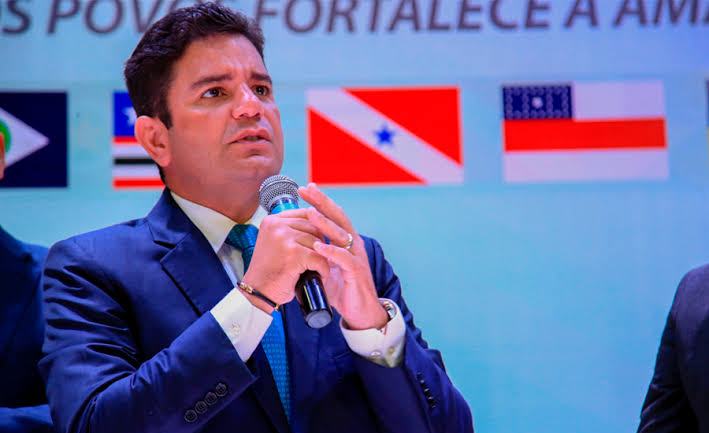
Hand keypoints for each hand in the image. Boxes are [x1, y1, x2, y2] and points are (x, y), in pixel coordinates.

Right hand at [242, 208, 330, 312]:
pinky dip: (323, 269)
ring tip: (318, 269)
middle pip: (314, 227)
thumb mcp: (277, 243)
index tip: (317, 243)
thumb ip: (292, 230)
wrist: (258, 293)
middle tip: (319, 259)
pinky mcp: (293, 254)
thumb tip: (319, 221)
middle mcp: (277, 226)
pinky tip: (319, 276)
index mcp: (272, 221)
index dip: (316, 229)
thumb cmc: (270, 271)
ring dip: (323, 258)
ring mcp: (284, 239)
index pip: (306, 214)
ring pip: (318, 243)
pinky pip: (319, 258)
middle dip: (321, 244)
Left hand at [299, 183, 387, 330]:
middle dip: (322, 203)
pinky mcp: (356, 272)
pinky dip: (331, 252)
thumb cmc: (342, 287)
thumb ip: (317, 253)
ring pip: (341, 235)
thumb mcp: (327, 266)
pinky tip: (318, 246)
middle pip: (338, 218)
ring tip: (310, 214)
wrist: (360, 311)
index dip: (320, 201)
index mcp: (345, 241)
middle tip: (307, 190)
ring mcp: (355, 257)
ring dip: (324, 224)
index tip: (305, 189)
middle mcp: (352, 244)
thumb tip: (295, 243)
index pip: (333, 215)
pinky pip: (344, 259)